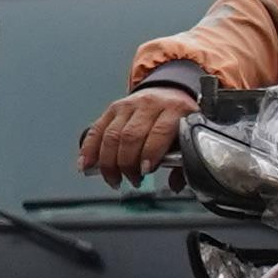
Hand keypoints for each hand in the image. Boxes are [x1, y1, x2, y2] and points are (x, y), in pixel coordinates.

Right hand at [79, 85, 198, 183]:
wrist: (169, 92)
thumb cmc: (179, 117)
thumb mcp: (189, 133)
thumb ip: (185, 160)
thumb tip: (175, 185)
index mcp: (175, 110)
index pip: (159, 132)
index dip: (149, 154)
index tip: (144, 171)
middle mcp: (150, 105)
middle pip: (131, 136)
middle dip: (127, 164)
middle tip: (132, 180)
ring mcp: (128, 105)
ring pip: (112, 135)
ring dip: (109, 162)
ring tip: (114, 179)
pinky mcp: (113, 109)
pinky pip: (97, 130)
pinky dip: (89, 150)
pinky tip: (87, 165)